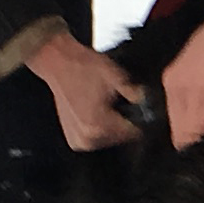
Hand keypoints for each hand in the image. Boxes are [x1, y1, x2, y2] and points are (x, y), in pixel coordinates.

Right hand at [29, 30, 144, 151]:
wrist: (56, 62)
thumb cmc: (82, 66)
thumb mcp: (115, 76)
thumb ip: (134, 92)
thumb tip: (146, 101)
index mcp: (99, 126)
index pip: (134, 133)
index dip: (141, 119)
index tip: (141, 110)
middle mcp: (88, 138)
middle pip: (121, 138)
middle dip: (125, 122)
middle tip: (122, 103)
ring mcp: (78, 140)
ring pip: (108, 139)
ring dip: (112, 126)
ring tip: (107, 105)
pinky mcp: (72, 137)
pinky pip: (95, 138)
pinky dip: (99, 127)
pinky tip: (97, 111)